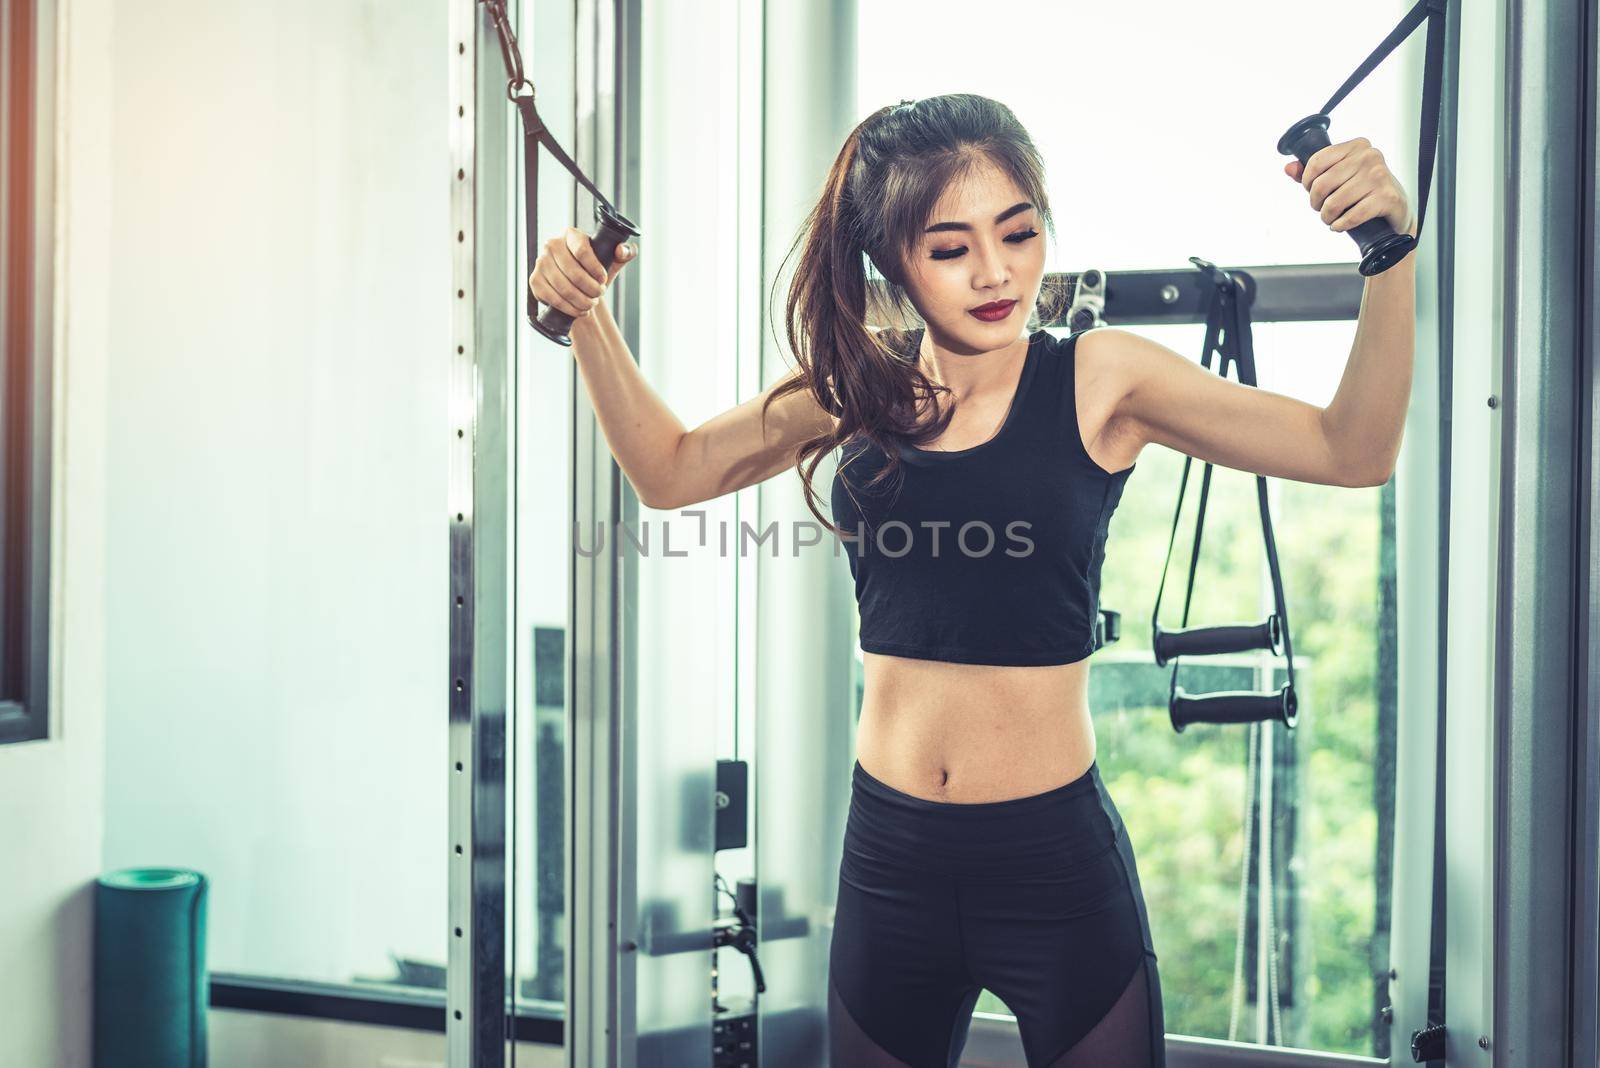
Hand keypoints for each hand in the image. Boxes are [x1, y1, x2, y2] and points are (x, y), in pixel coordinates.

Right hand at [528, 227, 638, 319]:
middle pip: (573, 272)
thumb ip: (625, 252)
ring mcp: (541, 262)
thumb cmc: (595, 272)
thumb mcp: (612, 262)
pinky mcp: (535, 280)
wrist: (578, 288)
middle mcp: (552, 245)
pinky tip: (579, 310)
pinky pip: (553, 298)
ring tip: (591, 303)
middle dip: (591, 289)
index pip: (582, 250)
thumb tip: (621, 250)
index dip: (595, 269)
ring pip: (564, 288)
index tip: (603, 280)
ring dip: (582, 301)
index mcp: (571, 235)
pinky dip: (570, 308)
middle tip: (599, 295)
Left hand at [1283, 136, 1414, 238]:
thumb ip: (1313, 172)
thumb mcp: (1339, 177)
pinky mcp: (1387, 197)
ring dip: (1328, 217)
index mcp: (1357, 146)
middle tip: (1322, 209)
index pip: (1316, 161)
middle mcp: (1370, 156)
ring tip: (1332, 218)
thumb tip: (1289, 168)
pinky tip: (1341, 225)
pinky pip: (1352, 216)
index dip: (1307, 182)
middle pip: (1322, 184)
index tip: (1312, 191)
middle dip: (1316, 203)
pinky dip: (1341, 225)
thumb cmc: (1364, 191)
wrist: (1396, 209)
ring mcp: (1380, 176)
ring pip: (1335, 202)